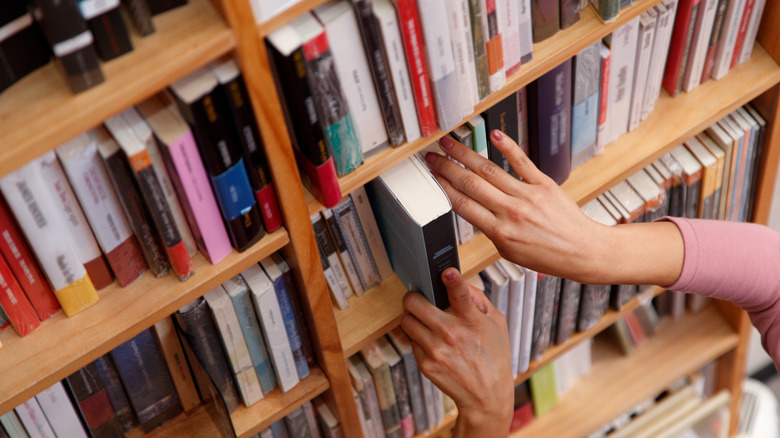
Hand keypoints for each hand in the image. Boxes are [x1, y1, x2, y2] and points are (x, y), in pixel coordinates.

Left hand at [401, 267, 512, 437]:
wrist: (486, 396)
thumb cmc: (494, 356)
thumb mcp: (496, 323)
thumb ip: (477, 299)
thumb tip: (458, 282)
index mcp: (471, 320)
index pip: (460, 294)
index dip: (452, 280)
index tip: (447, 273)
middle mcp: (451, 333)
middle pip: (414, 303)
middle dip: (414, 297)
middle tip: (419, 299)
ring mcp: (435, 349)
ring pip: (406, 320)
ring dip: (413, 317)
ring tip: (425, 322)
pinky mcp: (425, 364)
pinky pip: (411, 341)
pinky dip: (418, 338)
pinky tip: (432, 343)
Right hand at [424, 130, 609, 282]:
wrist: (581, 251)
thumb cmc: (547, 255)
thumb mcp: (509, 251)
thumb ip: (490, 229)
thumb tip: (471, 209)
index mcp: (500, 232)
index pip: (463, 205)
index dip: (443, 188)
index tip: (431, 178)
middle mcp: (512, 211)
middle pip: (471, 184)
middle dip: (447, 168)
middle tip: (432, 158)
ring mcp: (528, 195)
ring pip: (490, 170)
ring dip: (466, 154)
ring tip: (450, 144)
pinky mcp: (544, 184)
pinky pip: (522, 162)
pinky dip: (507, 147)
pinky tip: (494, 135)